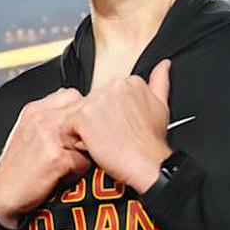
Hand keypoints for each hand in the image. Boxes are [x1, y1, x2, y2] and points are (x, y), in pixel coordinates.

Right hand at [0, 87, 91, 228]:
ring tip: (64, 164)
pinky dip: (77, 172)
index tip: (71, 132)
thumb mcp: (28, 131)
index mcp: (34, 109)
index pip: (72, 95)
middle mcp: (41, 117)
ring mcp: (48, 135)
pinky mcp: (56, 157)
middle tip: (70, 151)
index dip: (78, 116)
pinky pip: (84, 161)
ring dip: (82, 152)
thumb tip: (77, 111)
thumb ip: (49, 116)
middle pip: (84, 116)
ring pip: (88, 138)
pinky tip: (59, 176)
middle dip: (84, 133)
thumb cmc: (18, 167)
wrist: (2, 195)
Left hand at [63, 59, 173, 193]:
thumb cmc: (151, 143)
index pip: (104, 95)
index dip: (108, 115)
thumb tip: (164, 65)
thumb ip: (160, 81)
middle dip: (95, 122)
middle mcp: (112, 86)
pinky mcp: (83, 116)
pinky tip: (92, 148)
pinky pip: (66, 128)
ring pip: (76, 114)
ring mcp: (97, 100)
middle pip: (89, 103)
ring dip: (84, 131)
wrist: (148, 165)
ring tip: (103, 143)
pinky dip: (73, 141)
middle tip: (111, 137)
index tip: (119, 126)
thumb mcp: (161, 106)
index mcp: (129, 81)